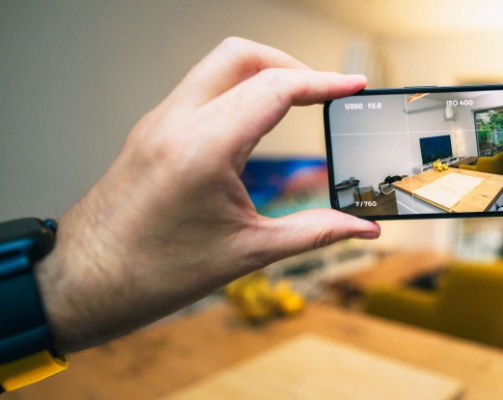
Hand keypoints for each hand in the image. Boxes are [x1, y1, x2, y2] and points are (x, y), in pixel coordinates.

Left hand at [35, 37, 380, 352]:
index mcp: (202, 149)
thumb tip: (362, 228)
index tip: (353, 86)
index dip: (322, 83)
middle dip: (290, 65)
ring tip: (297, 104)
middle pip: (242, 55)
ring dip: (261, 75)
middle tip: (323, 92)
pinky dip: (236, 94)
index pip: (273, 88)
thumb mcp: (248, 253)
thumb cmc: (152, 273)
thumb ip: (315, 233)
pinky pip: (201, 91)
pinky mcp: (151, 132)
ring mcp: (159, 123)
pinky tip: (256, 125)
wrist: (82, 283)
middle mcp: (176, 123)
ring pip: (218, 67)